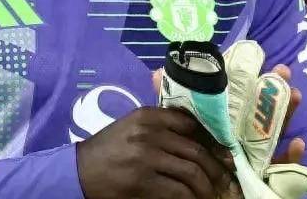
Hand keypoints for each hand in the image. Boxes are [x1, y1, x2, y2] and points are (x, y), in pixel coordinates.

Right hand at [77, 106, 236, 198]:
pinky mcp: (143, 182)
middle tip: (227, 182)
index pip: (190, 124)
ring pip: (193, 173)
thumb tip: (199, 139)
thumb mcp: (130, 128)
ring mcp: (146, 158)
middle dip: (217, 170)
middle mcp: (148, 133)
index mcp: (146, 116)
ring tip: (212, 196)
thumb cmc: (108, 150)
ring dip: (207, 188)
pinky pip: (180, 192)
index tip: (222, 154)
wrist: (79, 172)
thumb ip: (157, 126)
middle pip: (197, 151)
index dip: (211, 141)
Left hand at [151, 62, 304, 164]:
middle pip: (260, 112)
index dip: (250, 81)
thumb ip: (173, 106)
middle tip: (281, 71)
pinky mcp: (261, 177)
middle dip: (272, 91)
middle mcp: (242, 137)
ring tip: (292, 96)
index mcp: (224, 124)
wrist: (194, 193)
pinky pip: (281, 170)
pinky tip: (295, 144)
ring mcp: (254, 155)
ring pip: (273, 134)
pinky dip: (290, 157)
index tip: (260, 62)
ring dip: (285, 115)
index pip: (240, 100)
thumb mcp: (179, 130)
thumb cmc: (190, 160)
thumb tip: (157, 74)